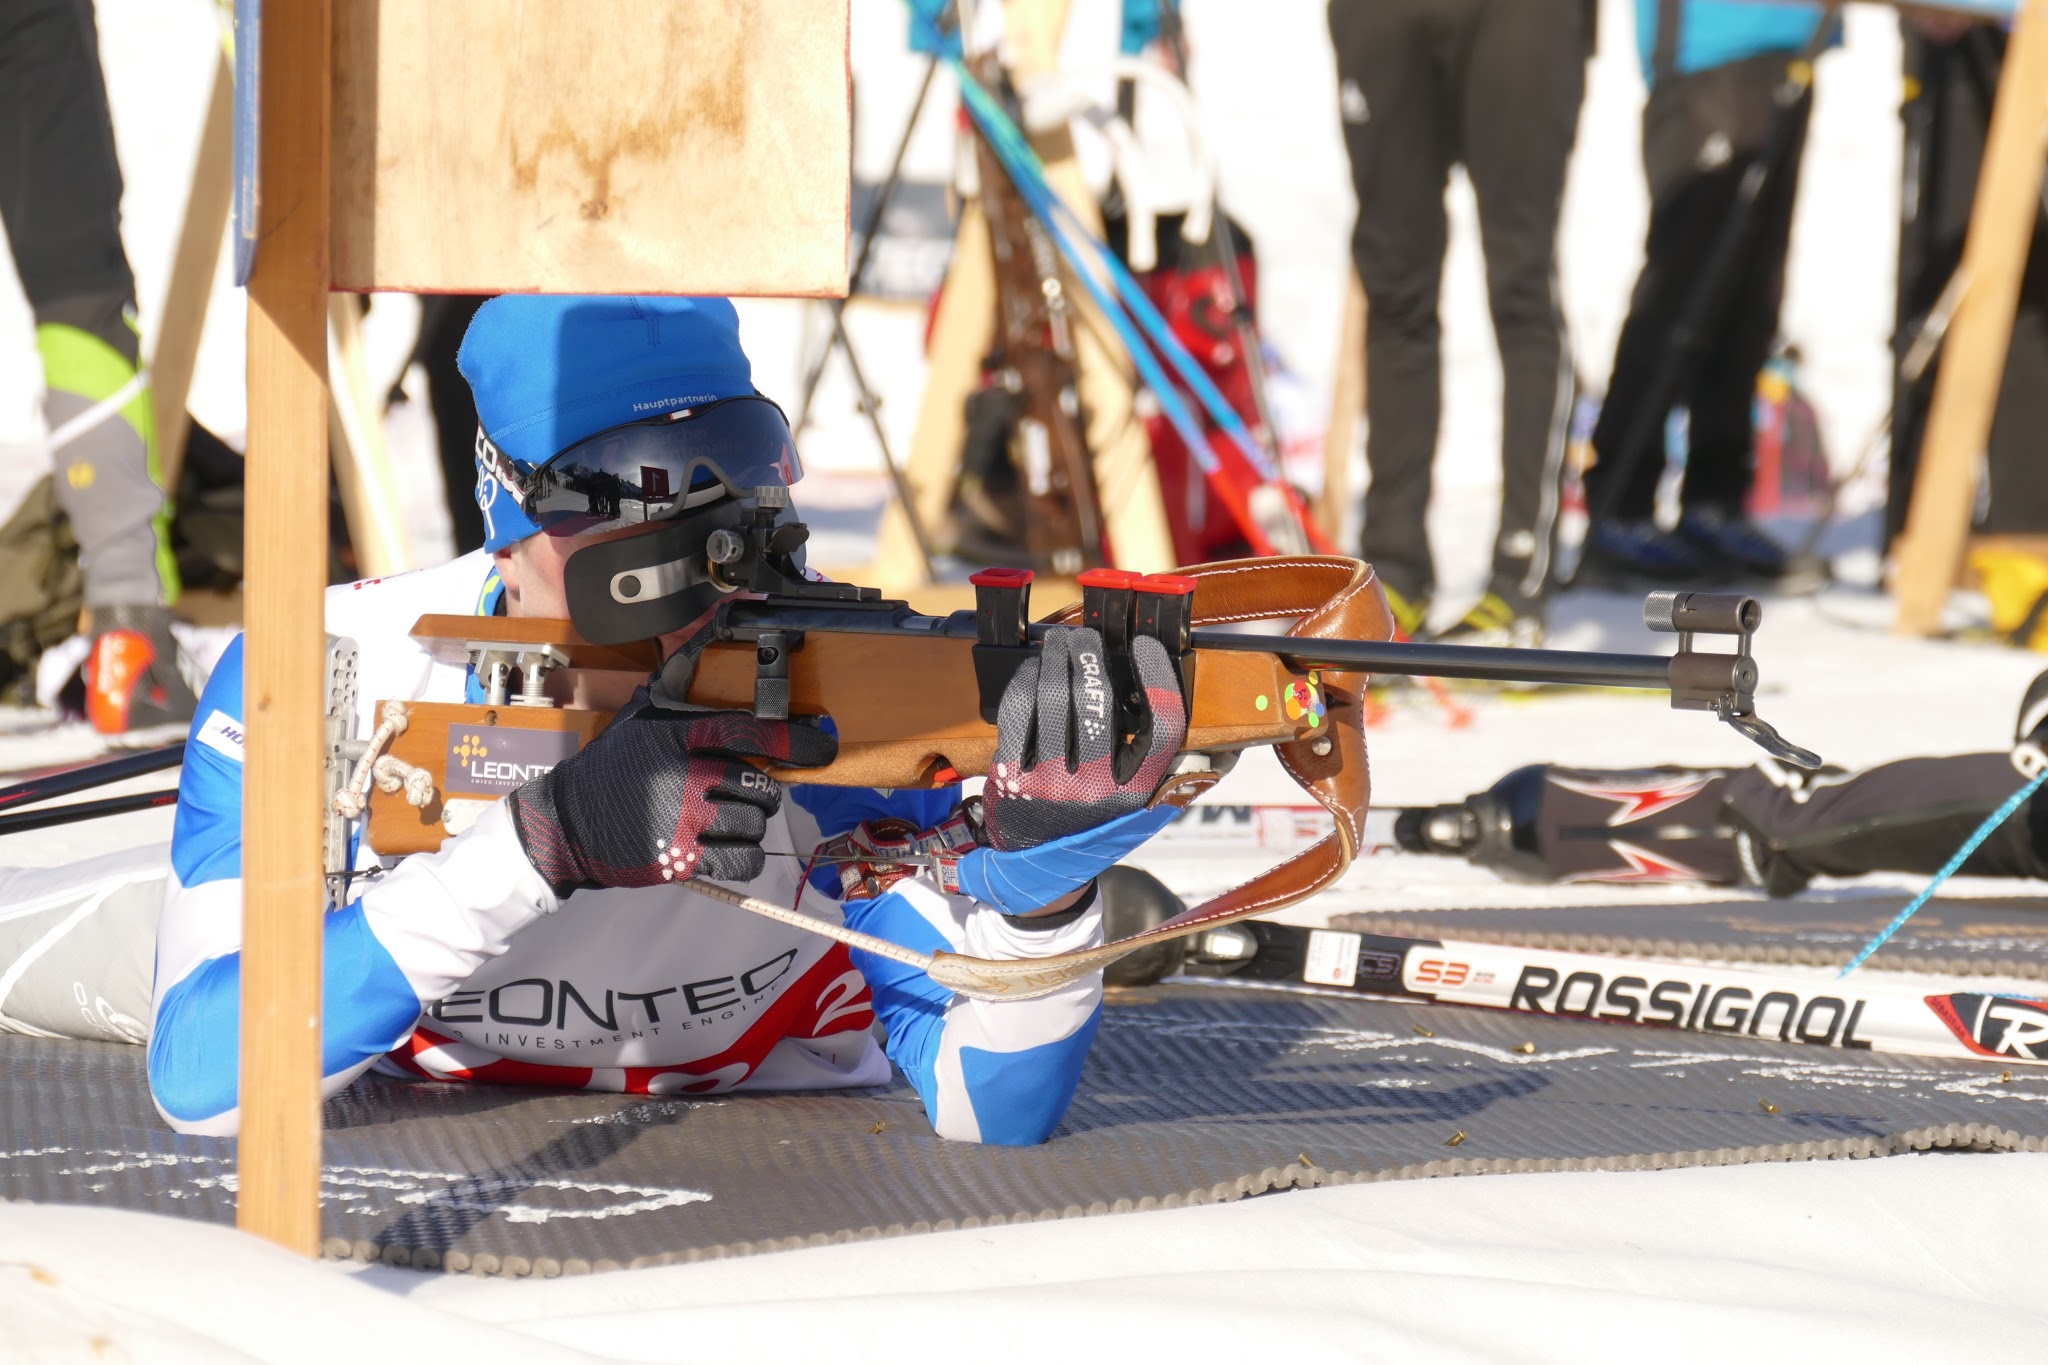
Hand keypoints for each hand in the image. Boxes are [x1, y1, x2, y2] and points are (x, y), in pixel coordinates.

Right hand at [507, 691, 835, 892]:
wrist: (567, 823)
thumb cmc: (612, 766)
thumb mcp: (641, 716)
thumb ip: (680, 687)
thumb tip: (715, 636)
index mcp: (680, 735)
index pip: (751, 731)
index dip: (793, 739)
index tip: (821, 745)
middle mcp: (686, 774)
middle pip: (761, 785)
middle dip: (761, 792)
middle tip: (743, 794)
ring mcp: (684, 819)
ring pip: (756, 823)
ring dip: (750, 825)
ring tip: (726, 820)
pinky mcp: (681, 859)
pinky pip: (744, 860)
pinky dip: (746, 857)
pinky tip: (731, 849)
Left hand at [953, 626, 1185, 916]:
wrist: (1041, 869)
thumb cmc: (1099, 822)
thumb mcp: (1143, 805)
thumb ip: (1170, 766)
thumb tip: (1220, 727)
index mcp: (1140, 793)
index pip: (1162, 727)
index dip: (1157, 678)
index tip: (1145, 645)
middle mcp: (1098, 791)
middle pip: (1099, 704)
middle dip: (1092, 657)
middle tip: (1088, 637)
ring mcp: (1051, 785)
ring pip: (1055, 702)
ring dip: (1058, 659)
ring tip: (1060, 641)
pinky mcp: (1013, 779)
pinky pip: (1018, 715)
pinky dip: (1026, 682)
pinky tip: (1035, 669)